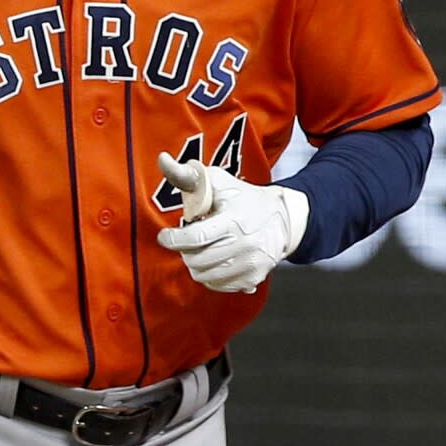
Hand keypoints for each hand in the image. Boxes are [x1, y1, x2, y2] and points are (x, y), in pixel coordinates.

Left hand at [154, 152, 308, 293]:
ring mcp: (249, 265)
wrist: (284, 219)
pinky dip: (210, 275)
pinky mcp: (253, 279)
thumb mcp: (218, 181)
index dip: (174, 240)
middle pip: (197, 260)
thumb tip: (162, 159)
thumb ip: (187, 174)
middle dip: (185, 251)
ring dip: (195, 263)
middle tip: (189, 240)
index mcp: (234, 220)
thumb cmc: (244, 198)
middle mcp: (243, 245)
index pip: (196, 238)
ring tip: (202, 248)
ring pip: (204, 276)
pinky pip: (218, 285)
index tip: (164, 236)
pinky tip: (215, 260)